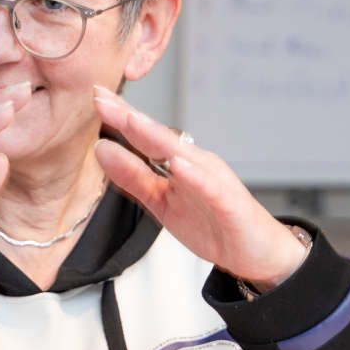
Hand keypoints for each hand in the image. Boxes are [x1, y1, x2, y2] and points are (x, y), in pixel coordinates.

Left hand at [91, 85, 307, 289]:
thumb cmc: (212, 223)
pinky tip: (178, 165)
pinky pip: (209, 187)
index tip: (94, 96)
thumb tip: (101, 150)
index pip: (144, 135)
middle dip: (129, 117)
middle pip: (158, 136)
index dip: (119, 116)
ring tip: (130, 121)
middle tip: (101, 96)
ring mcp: (213, 180)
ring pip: (182, 155)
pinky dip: (194, 175)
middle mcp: (196, 163)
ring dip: (156, 137)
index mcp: (179, 162)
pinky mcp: (228, 202)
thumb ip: (133, 178)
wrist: (255, 253)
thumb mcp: (161, 203)